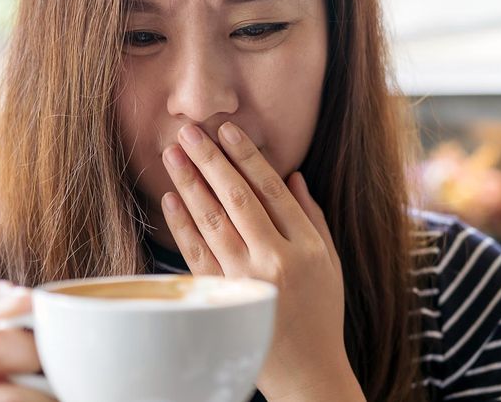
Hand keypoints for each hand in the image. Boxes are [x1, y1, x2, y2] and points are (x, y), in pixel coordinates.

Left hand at [161, 122, 362, 400]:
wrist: (307, 369)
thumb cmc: (322, 312)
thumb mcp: (330, 261)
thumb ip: (313, 217)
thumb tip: (293, 176)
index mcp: (305, 246)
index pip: (271, 190)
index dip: (247, 157)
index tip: (228, 130)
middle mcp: (274, 259)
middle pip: (237, 198)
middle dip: (211, 160)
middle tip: (190, 131)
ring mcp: (244, 279)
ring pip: (212, 221)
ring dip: (190, 184)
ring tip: (173, 154)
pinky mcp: (221, 298)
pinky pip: (196, 254)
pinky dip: (181, 225)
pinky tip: (171, 199)